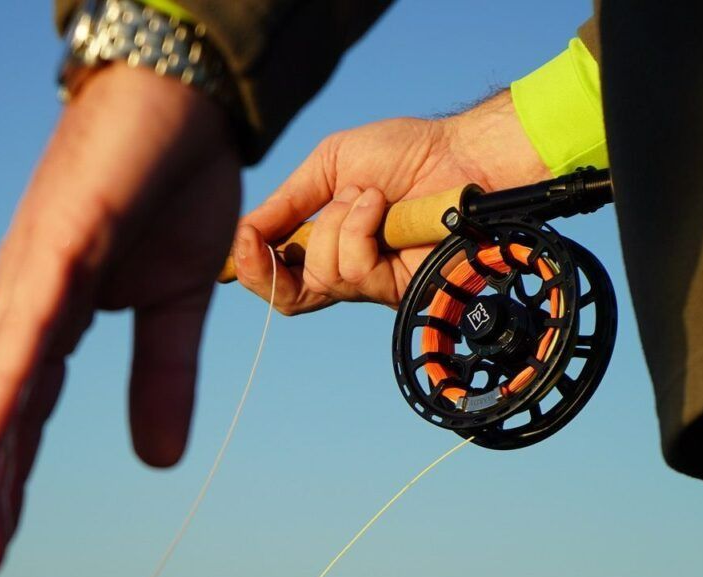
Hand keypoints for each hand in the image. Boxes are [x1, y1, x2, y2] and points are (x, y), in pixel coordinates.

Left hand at [0, 64, 240, 576]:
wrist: (186, 103)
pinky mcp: (59, 235)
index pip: (29, 409)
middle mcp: (31, 298)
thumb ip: (162, 376)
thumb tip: (158, 461)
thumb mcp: (181, 303)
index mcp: (60, 315)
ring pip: (0, 368)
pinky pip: (28, 316)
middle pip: (1, 402)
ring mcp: (39, 266)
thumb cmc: (174, 189)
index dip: (13, 475)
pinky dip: (4, 374)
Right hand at [233, 90, 548, 312]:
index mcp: (327, 245)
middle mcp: (349, 273)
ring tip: (368, 195)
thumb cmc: (405, 154)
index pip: (281, 281)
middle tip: (279, 229)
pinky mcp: (402, 288)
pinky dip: (360, 228)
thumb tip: (242, 234)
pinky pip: (356, 270)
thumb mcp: (328, 166)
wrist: (460, 153)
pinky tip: (382, 207)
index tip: (242, 240)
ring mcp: (376, 284)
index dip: (253, 270)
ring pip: (325, 276)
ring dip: (338, 225)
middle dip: (273, 262)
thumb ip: (286, 203)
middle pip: (291, 298)